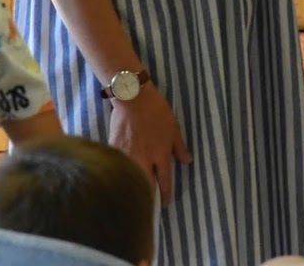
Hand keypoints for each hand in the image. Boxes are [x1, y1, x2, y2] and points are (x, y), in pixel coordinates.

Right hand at [109, 82, 191, 205]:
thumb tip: (187, 161)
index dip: (166, 195)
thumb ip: (179, 148)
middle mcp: (145, 160)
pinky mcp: (115, 150)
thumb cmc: (157, 112)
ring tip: (134, 196)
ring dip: (134, 188)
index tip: (165, 204)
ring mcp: (129, 156)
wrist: (134, 98)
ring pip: (131, 179)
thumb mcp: (174, 129)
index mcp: (161, 155)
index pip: (165, 181)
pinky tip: (119, 178)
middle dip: (149, 198)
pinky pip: (119, 167)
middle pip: (146, 186)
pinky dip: (120, 174)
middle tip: (150, 206)